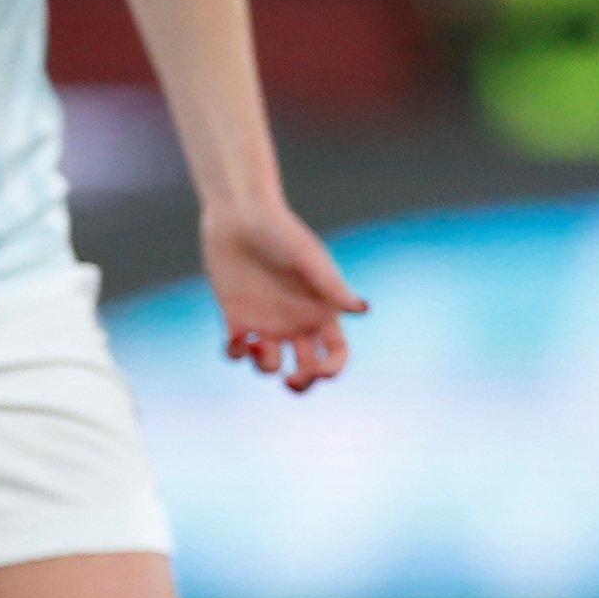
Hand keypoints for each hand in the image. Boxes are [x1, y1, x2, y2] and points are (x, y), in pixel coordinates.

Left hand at [203, 201, 368, 391]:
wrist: (240, 213)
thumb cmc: (280, 231)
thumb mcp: (308, 259)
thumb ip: (332, 286)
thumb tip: (362, 310)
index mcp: (321, 310)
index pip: (336, 353)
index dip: (332, 370)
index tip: (318, 372)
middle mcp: (296, 321)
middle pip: (307, 369)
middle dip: (303, 384)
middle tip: (292, 379)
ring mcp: (266, 322)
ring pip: (270, 366)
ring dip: (265, 367)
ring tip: (255, 347)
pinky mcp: (236, 318)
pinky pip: (237, 352)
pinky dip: (235, 354)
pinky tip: (236, 339)